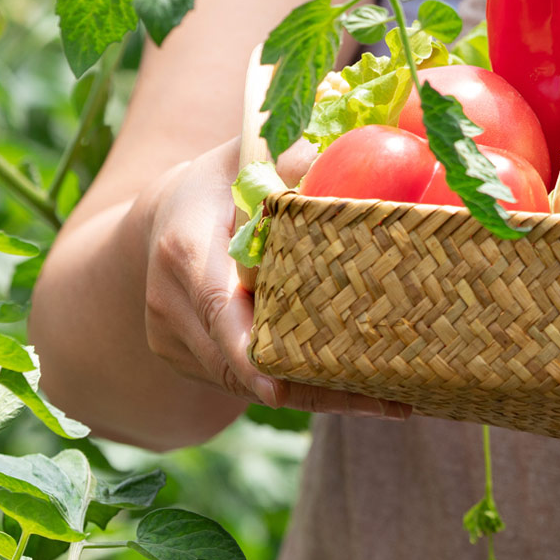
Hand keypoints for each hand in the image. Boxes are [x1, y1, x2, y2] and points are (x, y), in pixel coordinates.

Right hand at [136, 137, 410, 418]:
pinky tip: (361, 393)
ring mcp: (174, 338)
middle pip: (236, 361)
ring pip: (245, 383)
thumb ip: (280, 159)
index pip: (213, 304)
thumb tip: (322, 160)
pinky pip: (245, 384)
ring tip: (394, 402)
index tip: (275, 385)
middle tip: (389, 400)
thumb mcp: (243, 157)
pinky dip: (300, 390)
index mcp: (186, 248)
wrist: (164, 220)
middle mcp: (172, 302)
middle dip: (310, 387)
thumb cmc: (219, 184)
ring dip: (317, 396)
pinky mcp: (188, 360)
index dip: (243, 347)